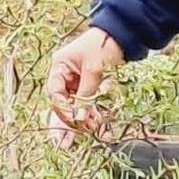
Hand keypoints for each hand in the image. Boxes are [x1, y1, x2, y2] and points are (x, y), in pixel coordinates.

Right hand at [44, 25, 126, 143]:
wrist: (123, 34)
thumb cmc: (104, 45)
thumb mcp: (94, 70)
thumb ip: (86, 95)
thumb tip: (80, 118)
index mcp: (59, 66)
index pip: (55, 93)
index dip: (62, 110)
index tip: (73, 122)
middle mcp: (64, 74)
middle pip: (61, 103)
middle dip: (63, 123)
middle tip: (63, 144)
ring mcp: (75, 80)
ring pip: (73, 106)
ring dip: (77, 122)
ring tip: (77, 140)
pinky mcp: (88, 85)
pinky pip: (86, 103)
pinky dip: (89, 114)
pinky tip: (93, 127)